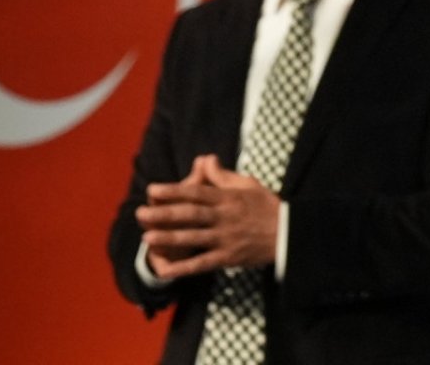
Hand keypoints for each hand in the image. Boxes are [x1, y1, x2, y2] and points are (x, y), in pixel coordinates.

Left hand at [138, 154, 279, 280]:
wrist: (289, 233)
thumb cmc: (266, 206)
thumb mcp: (248, 184)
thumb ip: (223, 175)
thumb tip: (205, 159)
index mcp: (228, 198)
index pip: (196, 192)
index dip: (173, 191)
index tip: (152, 190)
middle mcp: (224, 217)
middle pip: (190, 214)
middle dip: (164, 214)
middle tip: (141, 213)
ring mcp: (226, 238)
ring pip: (193, 238)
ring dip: (169, 238)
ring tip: (146, 237)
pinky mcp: (228, 257)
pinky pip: (202, 263)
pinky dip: (183, 268)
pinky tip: (165, 271)